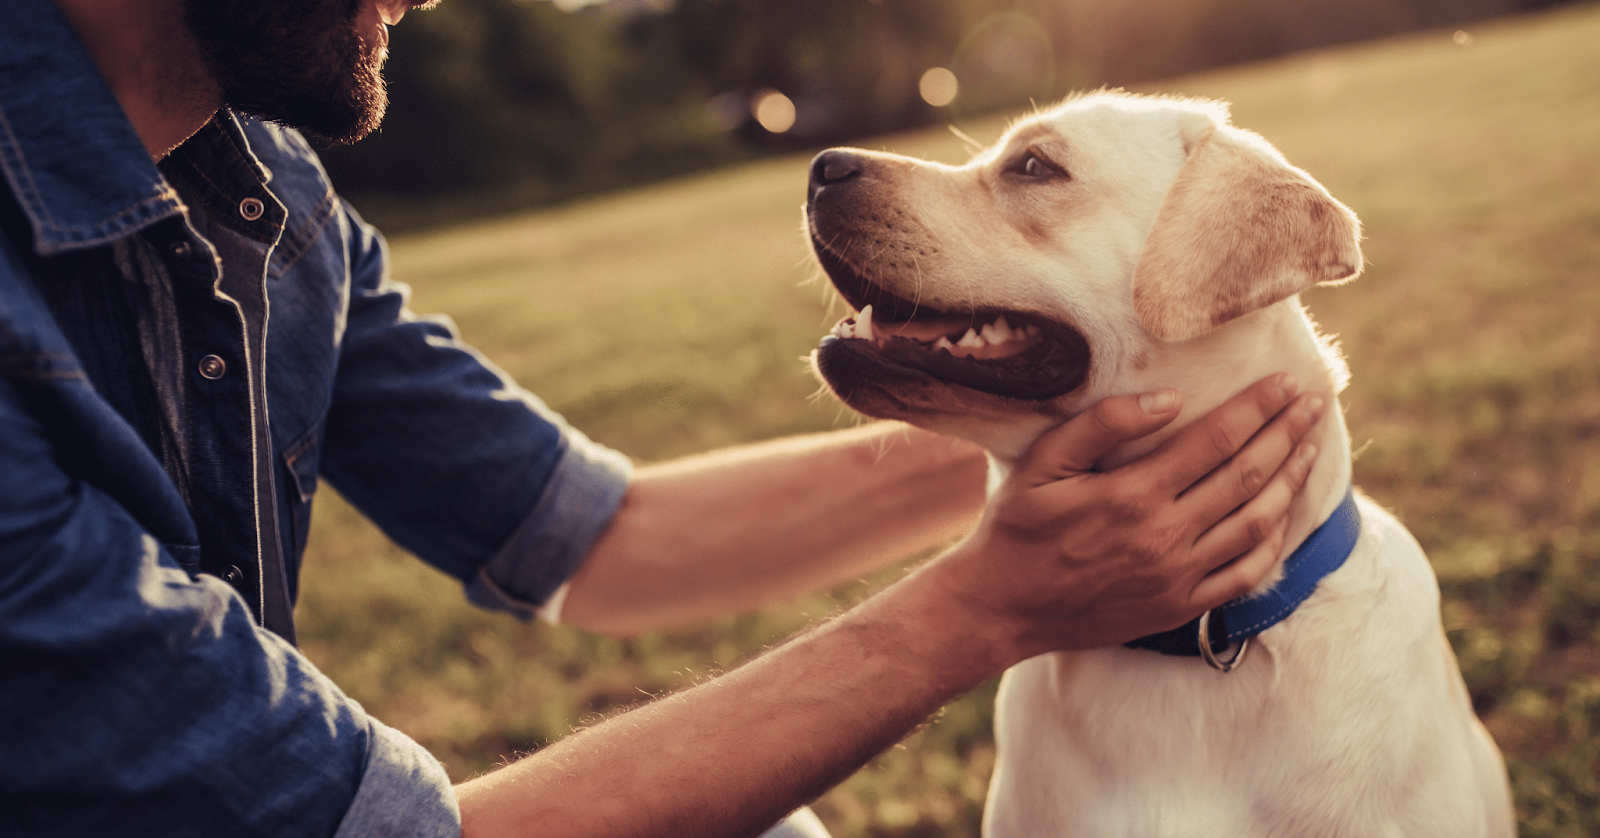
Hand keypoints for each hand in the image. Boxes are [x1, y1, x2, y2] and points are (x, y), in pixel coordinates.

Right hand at [930, 373, 1325, 660]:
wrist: (1002, 607)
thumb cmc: (1018, 527)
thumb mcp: (1043, 464)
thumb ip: (1103, 425)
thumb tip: (1170, 400)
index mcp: (1132, 495)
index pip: (1215, 440)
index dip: (1257, 408)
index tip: (1286, 383)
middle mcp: (1164, 537)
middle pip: (1247, 476)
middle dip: (1287, 434)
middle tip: (1313, 404)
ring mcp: (1177, 577)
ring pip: (1256, 523)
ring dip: (1290, 481)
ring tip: (1309, 448)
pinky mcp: (1180, 607)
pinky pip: (1245, 574)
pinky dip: (1274, 541)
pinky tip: (1284, 514)